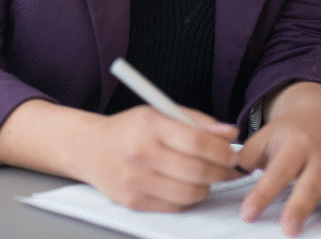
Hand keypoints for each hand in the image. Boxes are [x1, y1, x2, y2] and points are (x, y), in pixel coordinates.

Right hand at [82, 105, 240, 211]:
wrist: (89, 148)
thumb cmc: (128, 130)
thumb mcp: (158, 114)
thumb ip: (196, 122)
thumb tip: (230, 133)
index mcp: (149, 126)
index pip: (198, 143)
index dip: (222, 152)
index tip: (231, 155)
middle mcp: (140, 153)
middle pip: (198, 171)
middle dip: (220, 173)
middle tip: (225, 170)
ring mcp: (136, 180)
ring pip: (190, 193)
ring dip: (205, 187)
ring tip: (201, 177)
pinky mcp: (133, 201)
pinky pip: (175, 207)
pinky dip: (185, 198)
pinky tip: (181, 186)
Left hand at [235, 82, 320, 237]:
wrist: (319, 115)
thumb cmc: (288, 131)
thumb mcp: (264, 136)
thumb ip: (245, 156)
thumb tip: (225, 172)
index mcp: (294, 145)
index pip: (276, 173)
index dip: (262, 194)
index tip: (249, 213)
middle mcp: (319, 157)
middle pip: (308, 186)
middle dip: (299, 208)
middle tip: (289, 229)